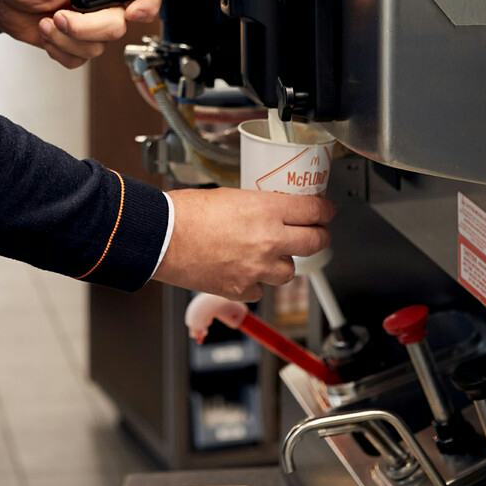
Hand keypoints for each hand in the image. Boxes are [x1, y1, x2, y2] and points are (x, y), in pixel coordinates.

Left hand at [0, 0, 161, 68]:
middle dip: (85, 26)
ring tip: (48, 21)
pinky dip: (58, 49)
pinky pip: (78, 60)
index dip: (146, 6)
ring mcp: (89, 28)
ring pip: (96, 48)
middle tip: (60, 15)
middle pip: (116, 28)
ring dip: (65, 38)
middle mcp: (102, 7)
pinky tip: (47, 33)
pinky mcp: (74, 45)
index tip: (133, 12)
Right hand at [151, 188, 334, 300]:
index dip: (324, 211)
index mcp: (267, 210)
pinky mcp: (242, 289)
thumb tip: (274, 211)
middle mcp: (269, 240)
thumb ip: (259, 206)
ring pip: (290, 271)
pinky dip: (256, 281)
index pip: (314, 211)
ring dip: (283, 262)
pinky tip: (243, 270)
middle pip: (315, 243)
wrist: (162, 237)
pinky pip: (261, 289)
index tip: (324, 212)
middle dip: (317, 236)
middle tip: (313, 233)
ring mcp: (258, 269)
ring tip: (267, 254)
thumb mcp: (231, 195)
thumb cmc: (187, 212)